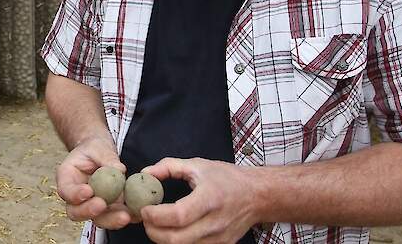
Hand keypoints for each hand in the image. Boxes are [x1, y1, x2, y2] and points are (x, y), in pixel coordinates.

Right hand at [56, 136, 135, 229]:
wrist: (100, 154)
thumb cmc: (94, 149)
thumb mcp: (98, 147)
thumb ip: (106, 157)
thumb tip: (119, 170)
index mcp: (67, 178)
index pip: (65, 191)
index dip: (75, 194)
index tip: (88, 191)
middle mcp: (77, 197)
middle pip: (76, 212)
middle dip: (89, 211)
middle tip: (102, 205)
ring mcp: (93, 206)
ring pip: (97, 219)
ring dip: (111, 220)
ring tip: (125, 216)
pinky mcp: (109, 210)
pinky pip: (115, 217)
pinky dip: (125, 217)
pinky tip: (135, 214)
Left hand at [140, 157, 259, 243]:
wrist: (257, 195)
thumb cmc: (228, 179)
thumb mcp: (198, 165)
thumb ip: (169, 167)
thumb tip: (145, 174)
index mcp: (209, 199)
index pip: (178, 216)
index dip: (156, 215)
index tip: (145, 208)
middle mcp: (215, 223)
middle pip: (176, 239)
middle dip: (153, 231)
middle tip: (146, 219)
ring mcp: (218, 238)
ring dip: (162, 239)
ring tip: (157, 224)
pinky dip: (177, 242)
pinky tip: (173, 230)